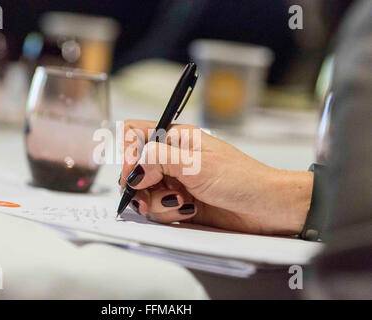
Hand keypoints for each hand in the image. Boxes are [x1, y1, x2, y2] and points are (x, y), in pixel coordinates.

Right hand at [119, 120, 312, 234]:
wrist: (265, 208)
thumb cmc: (241, 178)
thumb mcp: (196, 165)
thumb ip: (158, 160)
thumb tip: (134, 168)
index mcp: (177, 138)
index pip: (136, 135)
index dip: (128, 154)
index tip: (132, 175)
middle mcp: (173, 158)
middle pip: (135, 168)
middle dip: (139, 185)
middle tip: (148, 196)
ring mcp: (175, 181)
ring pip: (144, 191)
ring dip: (157, 202)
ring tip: (181, 203)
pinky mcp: (180, 202)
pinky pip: (158, 208)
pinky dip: (168, 212)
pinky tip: (188, 210)